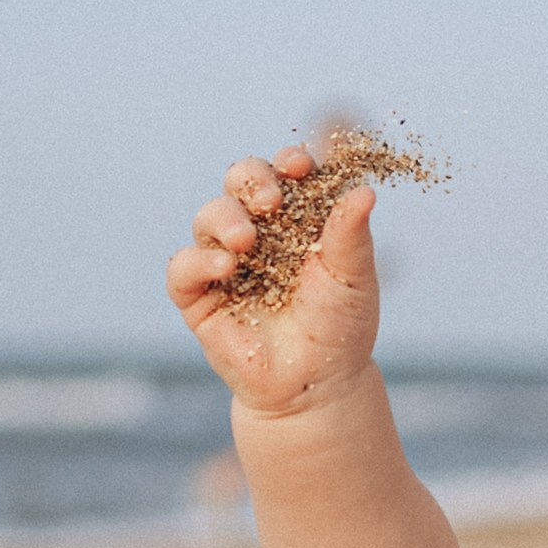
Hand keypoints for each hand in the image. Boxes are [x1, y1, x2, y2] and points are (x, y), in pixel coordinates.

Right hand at [167, 147, 383, 420]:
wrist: (317, 384)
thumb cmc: (340, 327)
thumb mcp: (353, 277)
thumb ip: (352, 234)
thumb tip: (365, 190)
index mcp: (295, 216)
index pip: (284, 173)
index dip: (288, 163)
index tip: (301, 166)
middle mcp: (257, 230)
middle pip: (238, 182)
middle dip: (250, 180)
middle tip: (271, 202)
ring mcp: (224, 260)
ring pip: (209, 217)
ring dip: (225, 219)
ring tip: (247, 241)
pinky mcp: (198, 296)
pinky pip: (182, 267)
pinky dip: (198, 260)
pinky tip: (225, 267)